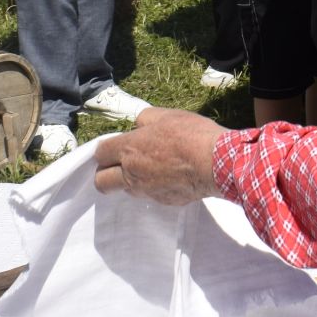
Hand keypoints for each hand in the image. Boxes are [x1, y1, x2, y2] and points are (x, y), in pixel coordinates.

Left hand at [93, 108, 225, 204]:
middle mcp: (131, 174)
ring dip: (130, 181)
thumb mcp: (166, 115)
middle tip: (119, 165)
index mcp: (129, 149)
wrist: (216, 163)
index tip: (115, 146)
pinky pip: (149, 195)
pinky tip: (171, 176)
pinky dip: (154, 187)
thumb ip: (145, 119)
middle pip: (101, 182)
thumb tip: (138, 126)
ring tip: (151, 169)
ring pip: (125, 190)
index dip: (105, 150)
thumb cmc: (190, 134)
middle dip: (105, 174)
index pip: (99, 154)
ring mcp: (146, 191)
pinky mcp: (163, 202)